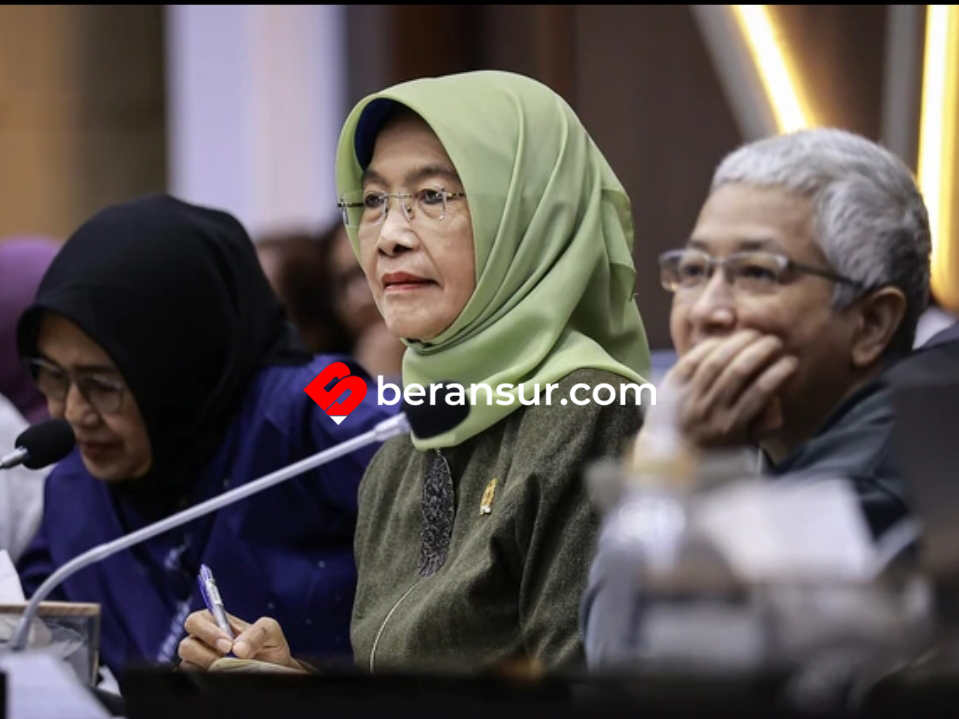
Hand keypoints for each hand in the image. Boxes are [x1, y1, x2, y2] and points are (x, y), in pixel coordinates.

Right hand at [178, 610, 297, 671]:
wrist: (276, 670)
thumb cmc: (270, 647)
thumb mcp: (271, 631)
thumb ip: (258, 632)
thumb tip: (238, 649)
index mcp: (218, 625)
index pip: (196, 620)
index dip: (206, 631)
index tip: (228, 644)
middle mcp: (205, 644)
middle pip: (186, 644)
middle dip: (204, 652)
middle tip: (227, 657)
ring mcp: (203, 663)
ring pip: (187, 665)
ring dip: (207, 667)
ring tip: (229, 670)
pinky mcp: (204, 680)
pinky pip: (194, 680)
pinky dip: (207, 680)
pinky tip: (224, 679)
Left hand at [658, 329, 798, 447]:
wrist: (669, 453)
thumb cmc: (714, 445)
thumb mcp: (743, 443)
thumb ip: (763, 423)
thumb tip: (778, 401)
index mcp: (731, 426)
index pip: (759, 393)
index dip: (777, 373)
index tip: (791, 362)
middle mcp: (709, 411)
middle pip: (738, 372)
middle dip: (760, 352)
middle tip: (774, 341)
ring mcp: (688, 398)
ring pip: (715, 363)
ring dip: (737, 344)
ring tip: (753, 334)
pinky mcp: (671, 387)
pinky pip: (691, 361)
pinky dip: (708, 347)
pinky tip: (724, 339)